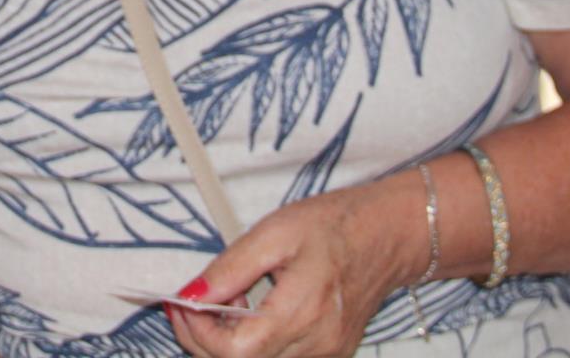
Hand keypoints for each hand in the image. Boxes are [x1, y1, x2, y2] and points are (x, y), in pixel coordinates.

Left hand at [165, 184, 413, 357]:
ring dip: (229, 342)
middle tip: (192, 301)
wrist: (388, 234)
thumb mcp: (275, 232)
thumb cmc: (336, 225)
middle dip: (205, 338)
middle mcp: (318, 344)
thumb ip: (230, 268)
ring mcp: (327, 353)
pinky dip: (255, 342)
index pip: (235, 352)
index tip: (182, 304)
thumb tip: (191, 294)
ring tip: (227, 301)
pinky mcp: (331, 353)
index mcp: (303, 311)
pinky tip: (251, 313)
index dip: (198, 333)